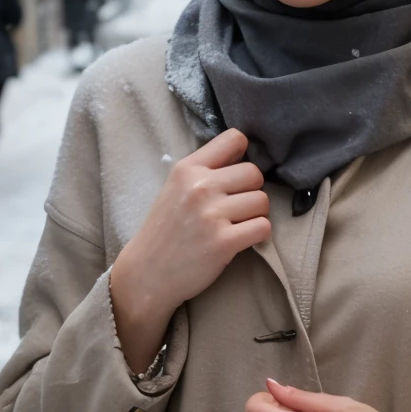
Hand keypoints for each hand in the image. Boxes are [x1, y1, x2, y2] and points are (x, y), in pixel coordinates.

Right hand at [110, 129, 270, 372]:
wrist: (147, 273)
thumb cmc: (165, 231)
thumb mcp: (175, 188)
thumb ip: (205, 170)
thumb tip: (244, 152)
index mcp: (188, 169)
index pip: (235, 138)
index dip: (243, 156)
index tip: (236, 176)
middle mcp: (200, 187)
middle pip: (255, 173)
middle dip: (251, 191)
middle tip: (236, 208)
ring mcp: (212, 214)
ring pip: (262, 201)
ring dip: (256, 215)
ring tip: (237, 225)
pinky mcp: (223, 242)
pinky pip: (263, 227)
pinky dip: (258, 235)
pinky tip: (241, 240)